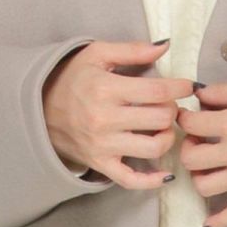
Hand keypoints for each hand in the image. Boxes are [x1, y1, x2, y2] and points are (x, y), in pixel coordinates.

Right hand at [42, 40, 195, 189]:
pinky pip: (132, 180)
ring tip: (163, 127)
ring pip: (154, 148)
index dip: (180, 88)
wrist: (37, 110)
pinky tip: (165, 172)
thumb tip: (165, 46)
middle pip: (160, 119)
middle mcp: (104, 119)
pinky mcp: (100, 164)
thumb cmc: (71, 79)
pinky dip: (152, 180)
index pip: (157, 92)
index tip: (188, 86)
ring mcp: (102, 146)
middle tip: (169, 104)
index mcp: (106, 89)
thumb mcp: (97, 55)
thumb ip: (133, 50)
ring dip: (167, 137)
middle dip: (173, 109)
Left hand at [176, 80, 226, 226]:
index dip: (185, 118)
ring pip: (205, 187)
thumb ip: (223, 92)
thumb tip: (199, 95)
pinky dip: (220, 220)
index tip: (189, 116)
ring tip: (205, 166)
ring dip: (199, 176)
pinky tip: (209, 221)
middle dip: (188, 147)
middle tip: (197, 139)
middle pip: (191, 159)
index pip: (191, 124)